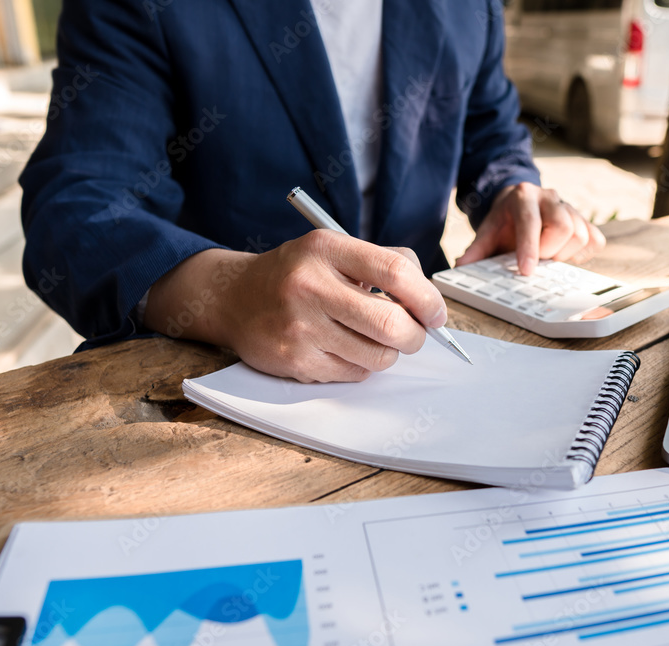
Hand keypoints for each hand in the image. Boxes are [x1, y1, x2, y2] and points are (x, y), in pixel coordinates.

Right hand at [145, 230, 446, 382]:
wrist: (232, 298)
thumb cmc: (296, 274)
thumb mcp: (332, 251)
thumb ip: (382, 264)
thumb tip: (430, 303)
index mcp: (326, 249)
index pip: (396, 272)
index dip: (427, 298)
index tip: (436, 313)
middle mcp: (310, 285)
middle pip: (391, 324)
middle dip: (415, 337)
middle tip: (414, 336)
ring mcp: (300, 326)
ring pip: (377, 357)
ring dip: (387, 354)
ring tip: (373, 341)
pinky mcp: (294, 359)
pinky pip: (353, 374)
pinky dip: (360, 366)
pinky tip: (342, 349)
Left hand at [456, 183, 605, 274]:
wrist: (520, 203)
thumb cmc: (505, 221)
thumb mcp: (487, 232)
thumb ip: (476, 250)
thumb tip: (461, 268)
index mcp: (523, 197)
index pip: (531, 221)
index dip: (530, 247)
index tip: (526, 270)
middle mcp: (549, 197)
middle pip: (563, 227)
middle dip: (549, 250)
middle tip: (537, 260)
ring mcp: (570, 207)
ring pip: (581, 234)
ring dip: (565, 254)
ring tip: (548, 256)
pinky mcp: (584, 219)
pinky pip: (595, 240)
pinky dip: (582, 254)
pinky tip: (565, 254)